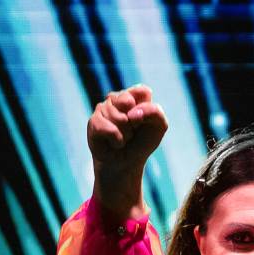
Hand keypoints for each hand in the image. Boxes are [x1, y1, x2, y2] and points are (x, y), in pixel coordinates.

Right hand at [87, 84, 168, 217]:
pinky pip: (108, 128)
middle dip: (135, 121)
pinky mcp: (94, 122)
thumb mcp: (159, 127)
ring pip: (118, 117)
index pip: (141, 91)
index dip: (145, 107)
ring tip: (124, 138)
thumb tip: (133, 112)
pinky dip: (116, 140)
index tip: (145, 120)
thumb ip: (155, 112)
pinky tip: (115, 143)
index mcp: (135, 96)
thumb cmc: (142, 143)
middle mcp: (117, 99)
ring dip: (126, 133)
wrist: (126, 163)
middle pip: (127, 100)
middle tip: (133, 130)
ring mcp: (103, 109)